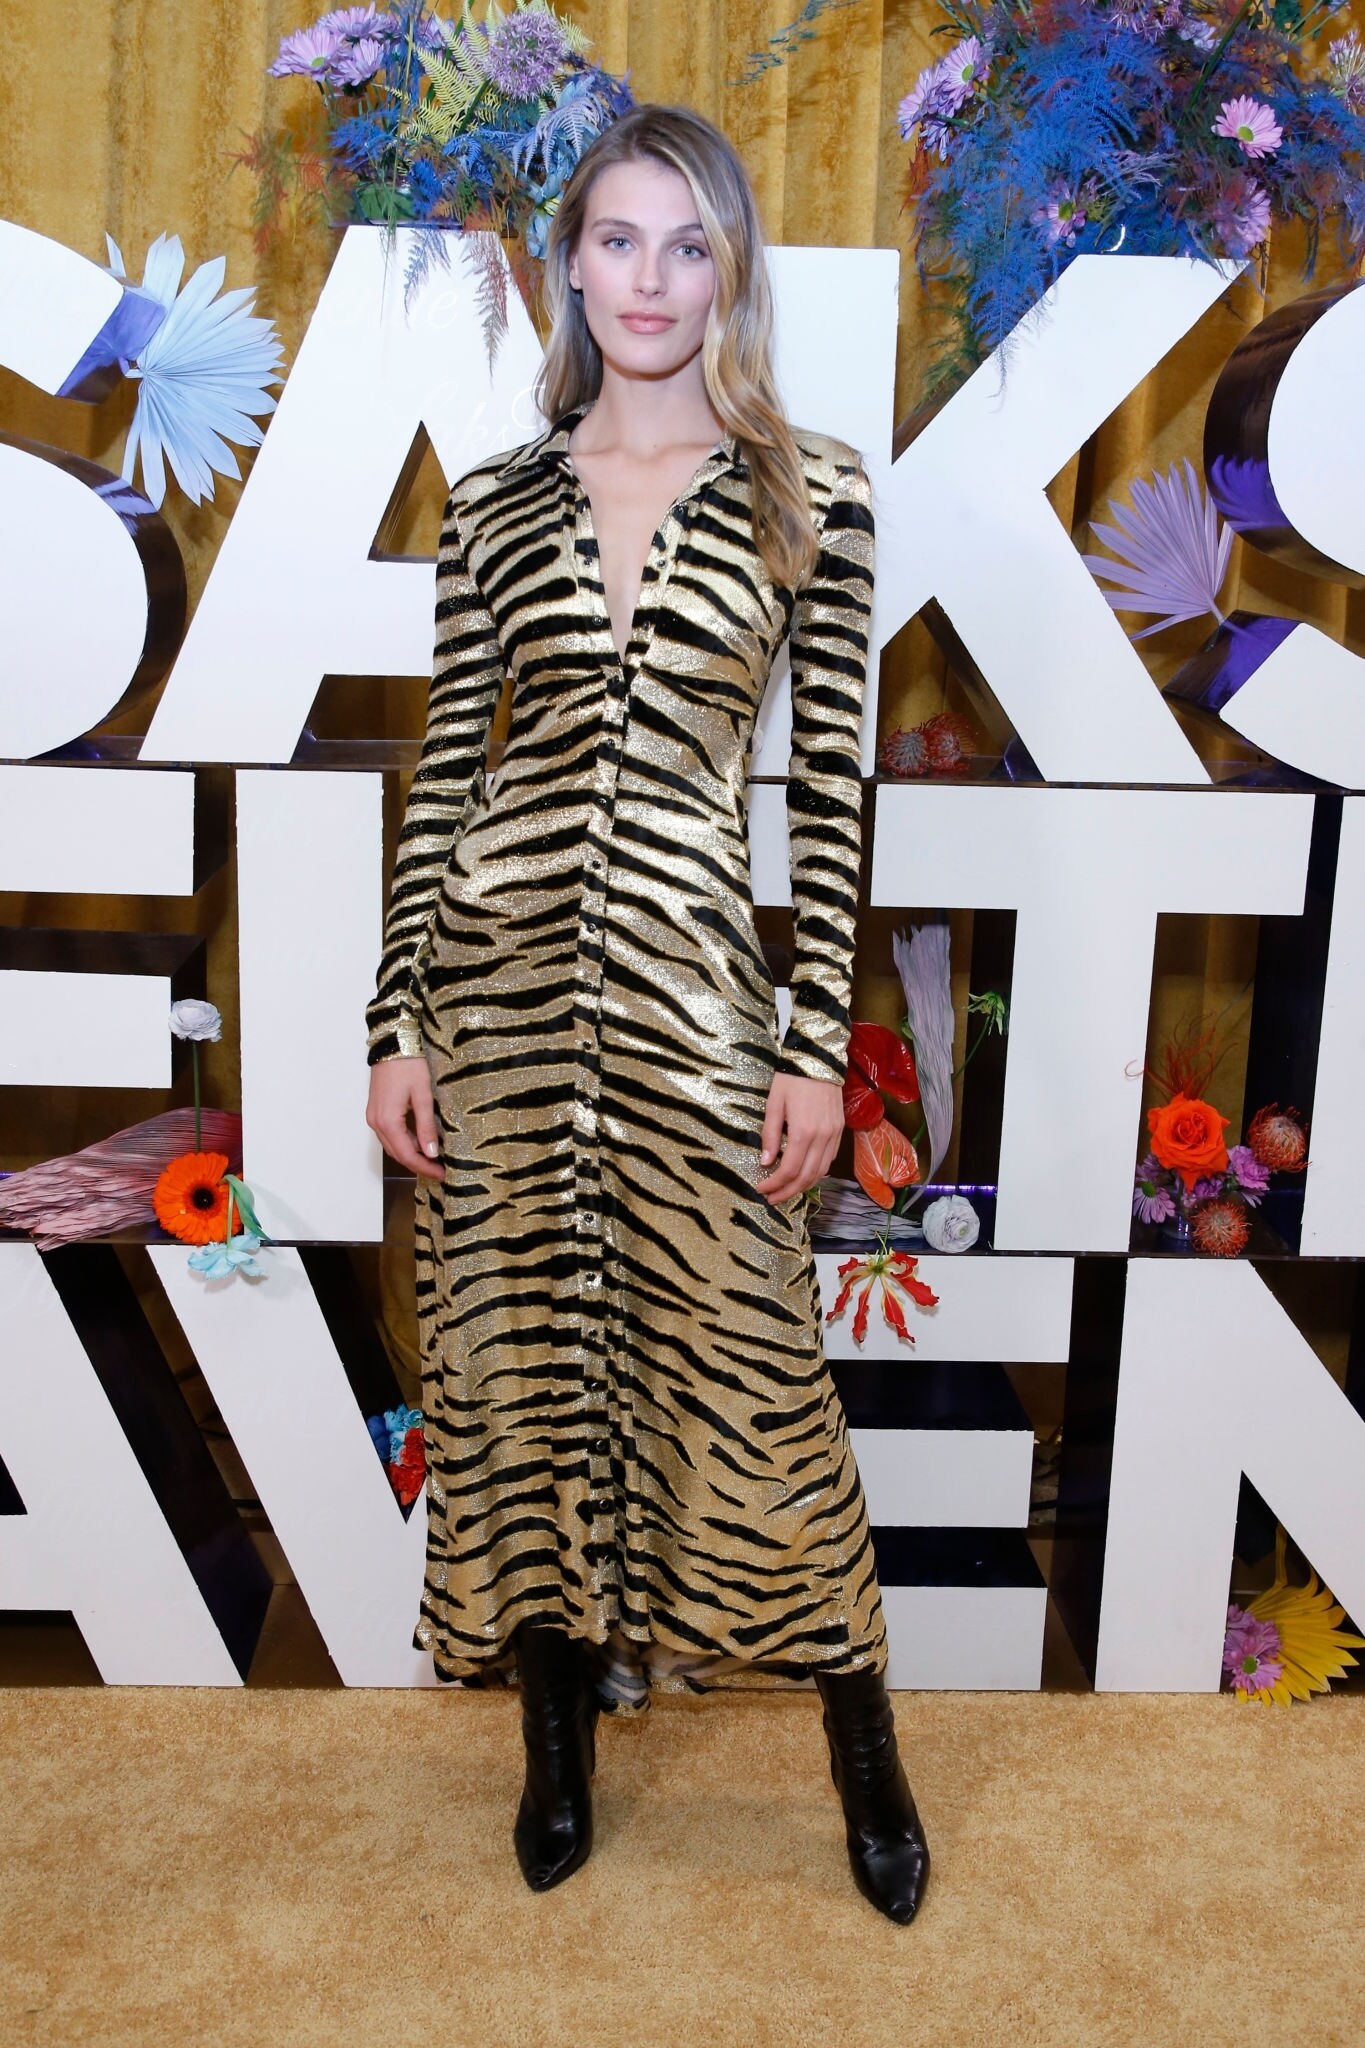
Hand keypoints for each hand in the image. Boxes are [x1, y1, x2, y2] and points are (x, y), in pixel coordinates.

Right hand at [366, 1054, 444, 1181]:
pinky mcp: (376, 1111)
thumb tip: (431, 1152)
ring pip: (392, 1146)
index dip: (424, 1167)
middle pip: (398, 1154)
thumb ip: (426, 1126)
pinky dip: (404, 1143)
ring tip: (433, 1159)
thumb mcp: (423, 1096)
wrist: (392, 1044)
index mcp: (388, 1121)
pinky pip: (389, 1135)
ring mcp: (374, 1117)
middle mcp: (376, 1123)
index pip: (407, 1155)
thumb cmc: (408, 1066)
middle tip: (440, 1169)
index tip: (442, 1173)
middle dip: (419, 1164)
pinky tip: (420, 1142)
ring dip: (411, 1155)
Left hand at [756, 1071, 843, 1203]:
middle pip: (806, 1177)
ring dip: (803, 1186)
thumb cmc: (791, 1079)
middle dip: (788, 1191)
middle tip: (771, 1198)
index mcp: (803, 1132)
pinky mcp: (840, 1130)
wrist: (818, 1059)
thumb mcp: (773, 1104)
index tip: (761, 1188)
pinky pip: (829, 1159)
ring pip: (820, 1172)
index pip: (789, 1170)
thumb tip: (766, 1162)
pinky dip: (816, 1172)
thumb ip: (770, 1135)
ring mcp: (834, 1134)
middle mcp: (822, 1137)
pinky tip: (804, 1174)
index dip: (774, 1184)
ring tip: (786, 1190)